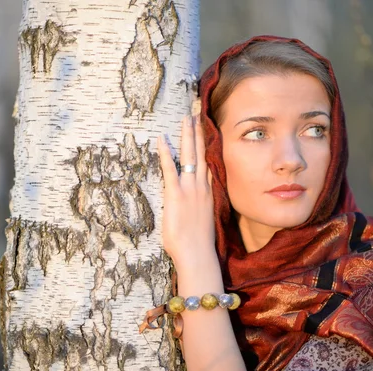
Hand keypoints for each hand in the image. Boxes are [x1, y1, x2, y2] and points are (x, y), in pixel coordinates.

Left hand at [157, 115, 215, 269]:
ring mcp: (190, 189)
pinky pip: (170, 169)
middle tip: (196, 114)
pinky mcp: (176, 195)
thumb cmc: (199, 243)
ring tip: (186, 118)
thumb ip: (199, 206)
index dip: (208, 144)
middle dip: (199, 132)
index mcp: (209, 192)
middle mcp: (202, 186)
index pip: (209, 162)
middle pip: (202, 153)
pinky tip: (162, 140)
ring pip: (190, 155)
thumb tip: (194, 204)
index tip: (207, 129)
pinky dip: (166, 154)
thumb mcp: (202, 220)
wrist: (198, 254)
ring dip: (187, 135)